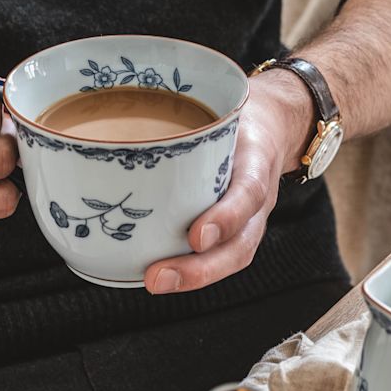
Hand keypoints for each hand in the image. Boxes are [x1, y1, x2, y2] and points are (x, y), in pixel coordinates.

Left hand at [144, 70, 314, 293]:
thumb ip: (187, 113)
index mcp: (255, 161)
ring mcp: (250, 220)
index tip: (196, 237)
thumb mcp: (223, 107)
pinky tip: (155, 274)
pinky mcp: (237, 230)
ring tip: (155, 283)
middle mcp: (258, 199)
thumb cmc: (236, 117)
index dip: (225, 217)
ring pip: (232, 258)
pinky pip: (220, 255)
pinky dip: (191, 269)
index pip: (248, 192)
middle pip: (240, 244)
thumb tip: (117, 107)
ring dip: (194, 277)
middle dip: (201, 268)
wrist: (273, 124)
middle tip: (156, 277)